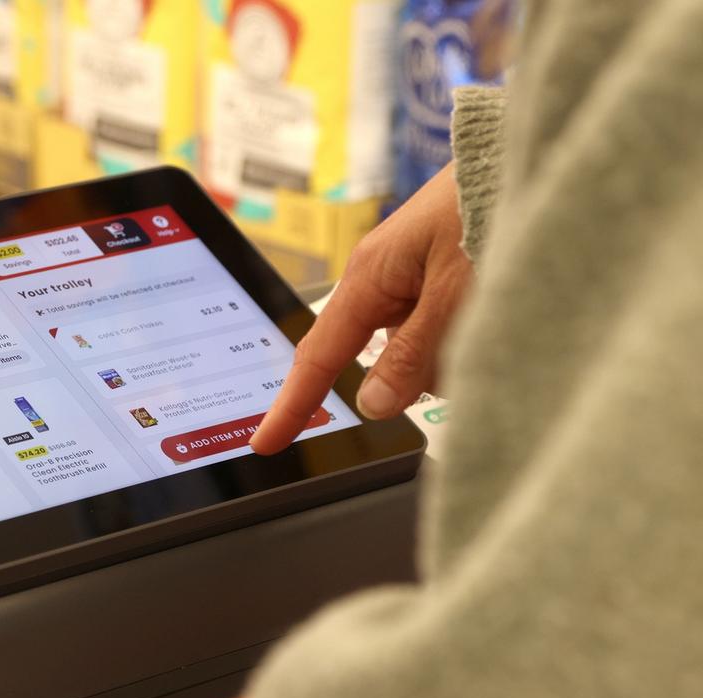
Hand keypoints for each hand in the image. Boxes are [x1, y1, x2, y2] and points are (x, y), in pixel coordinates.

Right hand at [250, 163, 472, 454]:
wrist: (533, 152)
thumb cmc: (495, 205)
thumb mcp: (458, 294)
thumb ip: (415, 355)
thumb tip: (373, 404)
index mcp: (372, 276)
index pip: (319, 357)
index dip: (292, 405)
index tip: (267, 442)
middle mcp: (382, 276)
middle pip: (378, 358)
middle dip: (417, 370)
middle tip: (467, 337)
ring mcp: (410, 275)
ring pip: (417, 347)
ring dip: (453, 347)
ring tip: (496, 302)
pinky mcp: (439, 274)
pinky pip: (438, 326)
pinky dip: (465, 328)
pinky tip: (494, 298)